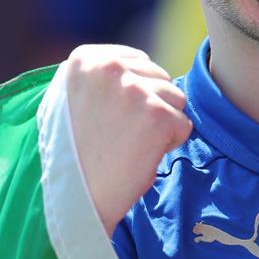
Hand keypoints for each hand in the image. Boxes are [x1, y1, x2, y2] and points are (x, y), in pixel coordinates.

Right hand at [66, 45, 191, 235]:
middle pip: (160, 77)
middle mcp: (109, 68)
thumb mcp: (74, 98)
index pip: (139, 62)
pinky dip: (169, 144)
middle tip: (119, 135)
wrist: (75, 199)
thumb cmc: (76, 154)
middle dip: (150, 107)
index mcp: (85, 59)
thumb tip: (142, 66)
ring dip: (161, 124)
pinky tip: (140, 156)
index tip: (108, 118)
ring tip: (129, 144)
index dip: (134, 94)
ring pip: (176, 98)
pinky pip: (184, 124)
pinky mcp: (156, 116)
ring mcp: (133, 90)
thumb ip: (104, 76)